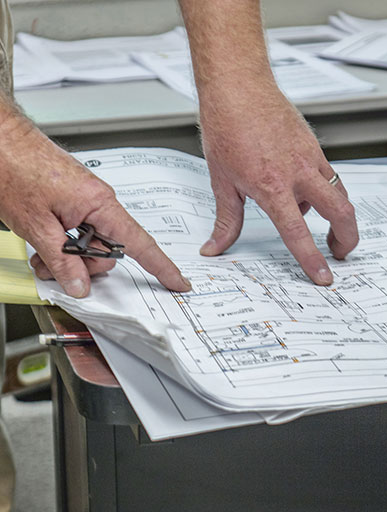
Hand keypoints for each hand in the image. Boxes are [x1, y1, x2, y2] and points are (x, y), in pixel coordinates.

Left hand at [0, 120, 190, 297]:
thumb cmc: (14, 167)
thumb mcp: (36, 226)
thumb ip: (61, 260)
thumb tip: (80, 284)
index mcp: (100, 204)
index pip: (140, 243)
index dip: (162, 267)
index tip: (178, 282)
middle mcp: (99, 201)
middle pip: (109, 251)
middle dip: (82, 265)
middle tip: (52, 264)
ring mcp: (86, 200)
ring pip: (91, 244)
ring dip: (67, 255)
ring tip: (39, 251)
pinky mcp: (74, 200)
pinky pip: (80, 230)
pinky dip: (63, 242)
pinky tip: (42, 238)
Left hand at [198, 92, 358, 285]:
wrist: (237, 87)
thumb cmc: (227, 126)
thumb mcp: (221, 180)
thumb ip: (226, 220)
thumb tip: (215, 247)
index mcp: (272, 187)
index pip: (298, 232)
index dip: (312, 259)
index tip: (324, 277)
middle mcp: (298, 173)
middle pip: (341, 212)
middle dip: (348, 238)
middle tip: (341, 252)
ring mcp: (310, 158)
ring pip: (340, 193)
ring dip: (338, 215)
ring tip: (324, 227)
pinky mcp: (314, 146)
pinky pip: (329, 175)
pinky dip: (323, 191)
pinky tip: (305, 192)